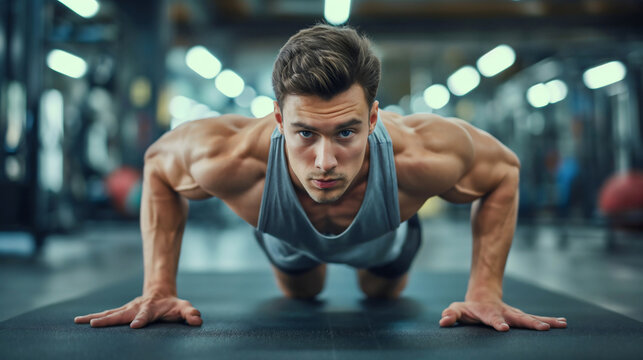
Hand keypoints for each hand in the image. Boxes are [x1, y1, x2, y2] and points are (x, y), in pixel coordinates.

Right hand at [74, 294, 202, 328]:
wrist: (161, 293)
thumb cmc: (173, 305)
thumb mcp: (184, 308)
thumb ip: (190, 313)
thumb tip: (197, 320)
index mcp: (150, 309)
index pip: (145, 315)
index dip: (141, 320)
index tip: (135, 326)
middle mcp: (136, 308)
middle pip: (121, 314)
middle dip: (108, 320)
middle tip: (95, 325)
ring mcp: (127, 309)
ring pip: (109, 313)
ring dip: (95, 318)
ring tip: (80, 321)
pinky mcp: (120, 311)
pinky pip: (106, 314)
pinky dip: (92, 318)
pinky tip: (79, 322)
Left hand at [439, 300, 566, 331]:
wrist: (482, 297)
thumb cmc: (468, 309)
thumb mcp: (456, 310)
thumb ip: (450, 315)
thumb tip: (443, 320)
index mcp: (488, 313)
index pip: (492, 318)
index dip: (497, 323)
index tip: (503, 328)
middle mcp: (504, 313)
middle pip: (518, 318)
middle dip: (529, 323)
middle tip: (543, 328)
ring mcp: (514, 315)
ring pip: (530, 318)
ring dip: (545, 321)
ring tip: (560, 324)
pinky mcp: (521, 317)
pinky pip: (536, 319)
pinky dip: (549, 321)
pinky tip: (563, 323)